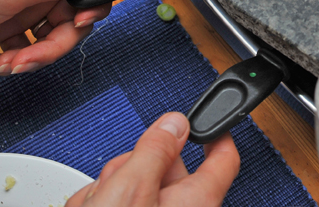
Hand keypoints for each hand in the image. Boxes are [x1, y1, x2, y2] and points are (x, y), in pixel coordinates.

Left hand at [0, 0, 113, 75]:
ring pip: (49, 38)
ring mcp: (20, 5)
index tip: (78, 27)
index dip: (89, 11)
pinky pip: (26, 47)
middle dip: (52, 46)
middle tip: (29, 58)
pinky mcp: (6, 25)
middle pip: (70, 21)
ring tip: (4, 63)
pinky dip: (12, 59)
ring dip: (29, 57)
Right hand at [67, 113, 238, 206]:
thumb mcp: (129, 188)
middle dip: (136, 166)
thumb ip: (155, 150)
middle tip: (117, 178)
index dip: (215, 133)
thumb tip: (175, 124)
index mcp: (197, 203)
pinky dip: (100, 206)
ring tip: (95, 205)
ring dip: (111, 190)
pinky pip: (119, 206)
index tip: (208, 121)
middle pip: (168, 171)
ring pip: (136, 189)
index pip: (223, 158)